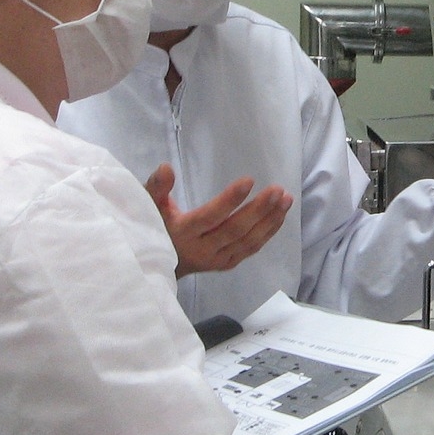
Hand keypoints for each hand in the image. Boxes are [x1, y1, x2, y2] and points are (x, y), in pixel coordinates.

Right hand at [144, 163, 292, 278]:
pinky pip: (250, 248)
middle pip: (234, 230)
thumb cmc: (154, 228)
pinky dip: (268, 232)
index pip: (210, 217)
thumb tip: (166, 168)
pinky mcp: (226, 263)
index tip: (249, 181)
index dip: (229, 200)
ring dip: (269, 220)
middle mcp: (202, 250)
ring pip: (247, 241)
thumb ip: (156, 188)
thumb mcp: (148, 206)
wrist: (154, 267)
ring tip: (285, 199)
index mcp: (183, 233)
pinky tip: (280, 216)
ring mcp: (216, 259)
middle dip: (258, 210)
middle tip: (277, 190)